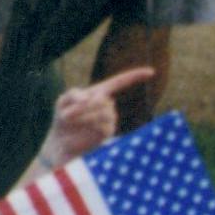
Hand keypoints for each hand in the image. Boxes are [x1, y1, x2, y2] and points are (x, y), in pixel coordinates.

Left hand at [37, 68, 153, 173]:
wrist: (62, 142)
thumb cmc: (63, 119)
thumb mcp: (62, 101)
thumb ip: (74, 94)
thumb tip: (90, 98)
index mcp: (99, 93)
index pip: (119, 82)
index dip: (135, 76)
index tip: (151, 72)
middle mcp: (108, 105)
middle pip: (103, 99)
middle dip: (83, 106)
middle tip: (67, 113)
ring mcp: (110, 118)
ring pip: (103, 112)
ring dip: (83, 116)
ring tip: (71, 121)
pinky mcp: (108, 132)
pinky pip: (102, 124)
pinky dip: (88, 125)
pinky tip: (81, 128)